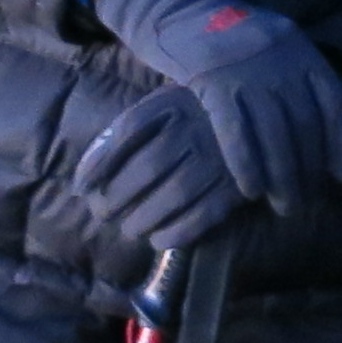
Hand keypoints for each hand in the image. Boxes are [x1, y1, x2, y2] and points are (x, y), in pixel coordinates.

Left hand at [73, 87, 244, 250]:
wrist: (260, 122)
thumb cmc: (197, 118)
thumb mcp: (165, 109)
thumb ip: (127, 133)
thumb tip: (84, 177)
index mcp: (176, 102)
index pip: (129, 129)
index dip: (100, 161)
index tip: (81, 187)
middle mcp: (199, 126)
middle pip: (149, 166)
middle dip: (118, 196)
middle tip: (102, 214)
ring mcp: (222, 156)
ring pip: (175, 194)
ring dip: (145, 219)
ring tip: (130, 230)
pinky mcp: (239, 186)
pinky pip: (204, 215)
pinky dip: (177, 232)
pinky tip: (159, 240)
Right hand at [85, 0, 341, 213]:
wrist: (174, 7)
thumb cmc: (223, 33)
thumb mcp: (268, 41)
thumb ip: (294, 71)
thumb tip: (323, 121)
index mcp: (297, 43)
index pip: (332, 99)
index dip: (341, 141)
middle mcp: (278, 54)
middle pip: (304, 123)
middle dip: (308, 169)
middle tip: (306, 203)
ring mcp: (246, 66)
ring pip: (274, 133)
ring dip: (282, 176)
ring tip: (284, 205)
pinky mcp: (212, 80)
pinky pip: (235, 133)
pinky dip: (246, 165)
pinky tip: (250, 190)